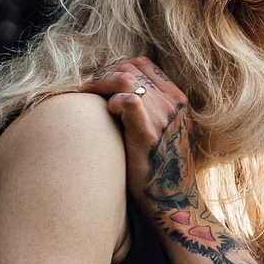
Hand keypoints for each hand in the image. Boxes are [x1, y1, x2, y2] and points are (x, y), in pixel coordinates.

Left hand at [83, 55, 190, 211]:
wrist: (173, 200)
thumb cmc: (160, 166)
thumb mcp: (164, 129)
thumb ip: (149, 108)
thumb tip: (119, 93)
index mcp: (177, 98)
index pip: (142, 63)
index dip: (116, 66)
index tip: (100, 81)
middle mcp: (172, 102)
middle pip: (130, 67)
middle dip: (104, 73)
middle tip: (87, 89)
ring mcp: (162, 116)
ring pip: (125, 78)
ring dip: (100, 84)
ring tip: (86, 95)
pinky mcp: (148, 133)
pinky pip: (126, 100)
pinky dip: (109, 101)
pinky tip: (103, 112)